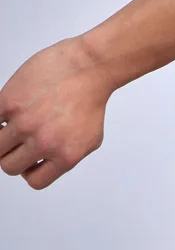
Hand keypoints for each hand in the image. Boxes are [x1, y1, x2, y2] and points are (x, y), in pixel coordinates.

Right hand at [0, 36, 116, 189]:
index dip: (30, 171)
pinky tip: (7, 114)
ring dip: (3, 140)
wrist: (88, 68)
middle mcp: (44, 143)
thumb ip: (67, 156)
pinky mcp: (9, 103)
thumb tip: (45, 164)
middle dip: (14, 157)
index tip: (31, 161)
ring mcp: (24, 123)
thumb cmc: (90, 100)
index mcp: (65, 156)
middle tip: (20, 144)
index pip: (35, 181)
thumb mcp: (90, 140)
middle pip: (10, 166)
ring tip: (13, 128)